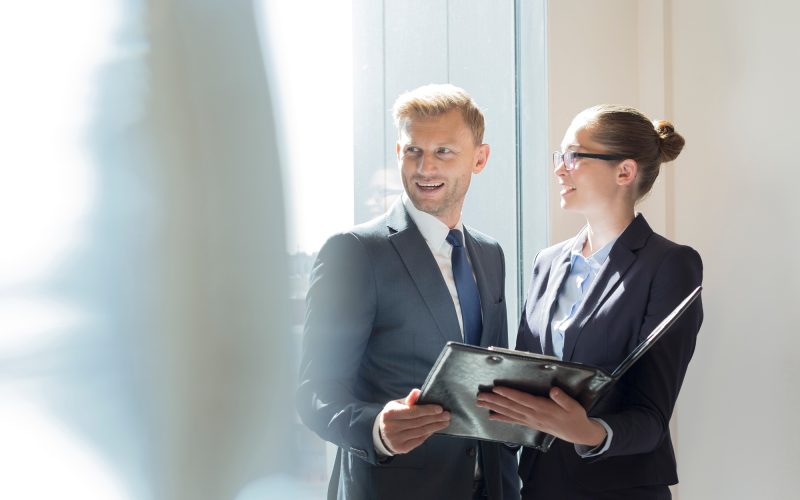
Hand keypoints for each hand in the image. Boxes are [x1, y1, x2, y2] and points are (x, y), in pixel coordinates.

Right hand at [378, 388, 450, 453]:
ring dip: (435, 426)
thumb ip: (409, 400)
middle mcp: (391, 427)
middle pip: (418, 422)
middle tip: (447, 415)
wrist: (382, 434)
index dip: (427, 410)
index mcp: (389, 413)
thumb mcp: (398, 405)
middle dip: (435, 418)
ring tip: (445, 422)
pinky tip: (435, 428)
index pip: (412, 412)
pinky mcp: (401, 448)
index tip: (440, 408)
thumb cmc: (394, 415)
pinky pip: (419, 440)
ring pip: (420, 432)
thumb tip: (418, 391)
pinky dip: (428, 433)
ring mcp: (395, 439)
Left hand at [476, 386, 605, 446]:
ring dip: (494, 407)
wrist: (577, 433)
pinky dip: (501, 418)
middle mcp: (533, 415)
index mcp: (542, 408)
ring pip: (509, 413)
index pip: (522, 399)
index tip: (496, 389)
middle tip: (480, 396)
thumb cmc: (575, 416)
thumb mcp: (573, 406)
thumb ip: (563, 398)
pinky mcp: (530, 424)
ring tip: (480, 403)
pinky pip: (513, 421)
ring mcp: (530, 421)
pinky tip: (491, 416)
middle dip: (494, 400)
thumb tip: (554, 390)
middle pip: (511, 406)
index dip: (509, 394)